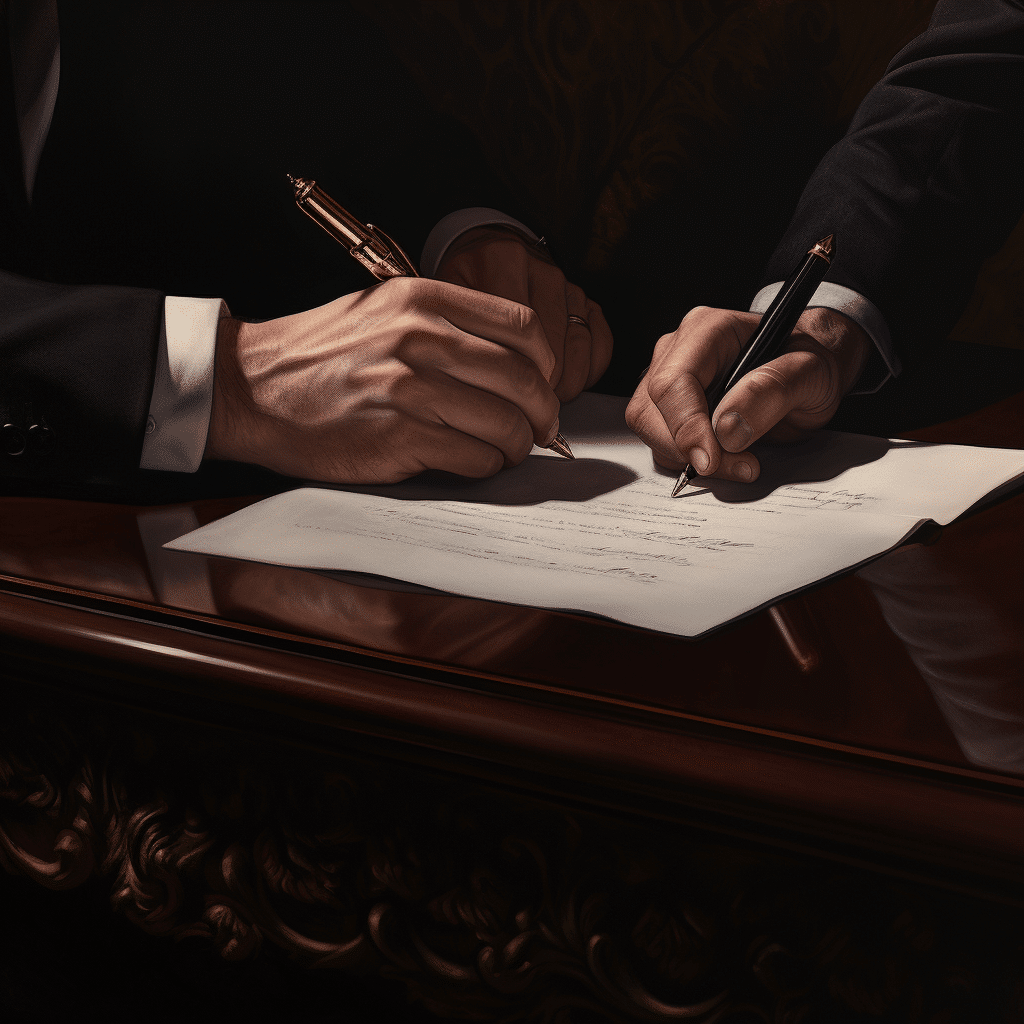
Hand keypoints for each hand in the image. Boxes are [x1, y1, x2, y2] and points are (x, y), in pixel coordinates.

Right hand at [205, 277, 562, 482]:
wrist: (253, 388)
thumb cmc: (321, 355)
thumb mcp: (384, 311)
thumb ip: (446, 325)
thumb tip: (513, 362)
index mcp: (423, 300)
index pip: (523, 327)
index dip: (546, 363)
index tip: (544, 384)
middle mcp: (421, 339)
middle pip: (524, 380)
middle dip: (543, 413)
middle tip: (540, 429)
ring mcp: (409, 390)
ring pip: (506, 425)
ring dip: (517, 446)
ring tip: (505, 449)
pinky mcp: (398, 438)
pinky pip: (474, 458)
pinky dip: (485, 466)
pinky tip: (473, 462)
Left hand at [437, 227, 612, 400]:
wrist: (484, 255)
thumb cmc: (463, 290)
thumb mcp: (446, 302)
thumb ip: (460, 334)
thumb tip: (483, 389)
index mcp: (500, 261)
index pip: (519, 329)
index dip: (516, 374)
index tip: (507, 398)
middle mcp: (540, 267)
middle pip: (551, 342)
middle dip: (540, 386)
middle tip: (525, 406)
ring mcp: (568, 284)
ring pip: (580, 345)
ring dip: (567, 382)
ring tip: (545, 398)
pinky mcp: (587, 300)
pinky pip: (602, 342)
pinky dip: (591, 370)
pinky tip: (569, 381)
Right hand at [625, 306, 871, 481]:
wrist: (811, 372)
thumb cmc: (811, 361)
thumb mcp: (812, 371)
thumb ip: (773, 390)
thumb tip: (726, 428)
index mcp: (707, 331)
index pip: (673, 383)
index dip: (685, 426)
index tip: (710, 460)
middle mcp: (678, 352)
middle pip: (650, 410)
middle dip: (686, 448)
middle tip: (738, 465)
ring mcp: (669, 380)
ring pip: (650, 430)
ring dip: (688, 458)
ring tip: (741, 460)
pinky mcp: (670, 409)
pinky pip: (661, 442)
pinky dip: (688, 460)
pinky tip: (727, 457)